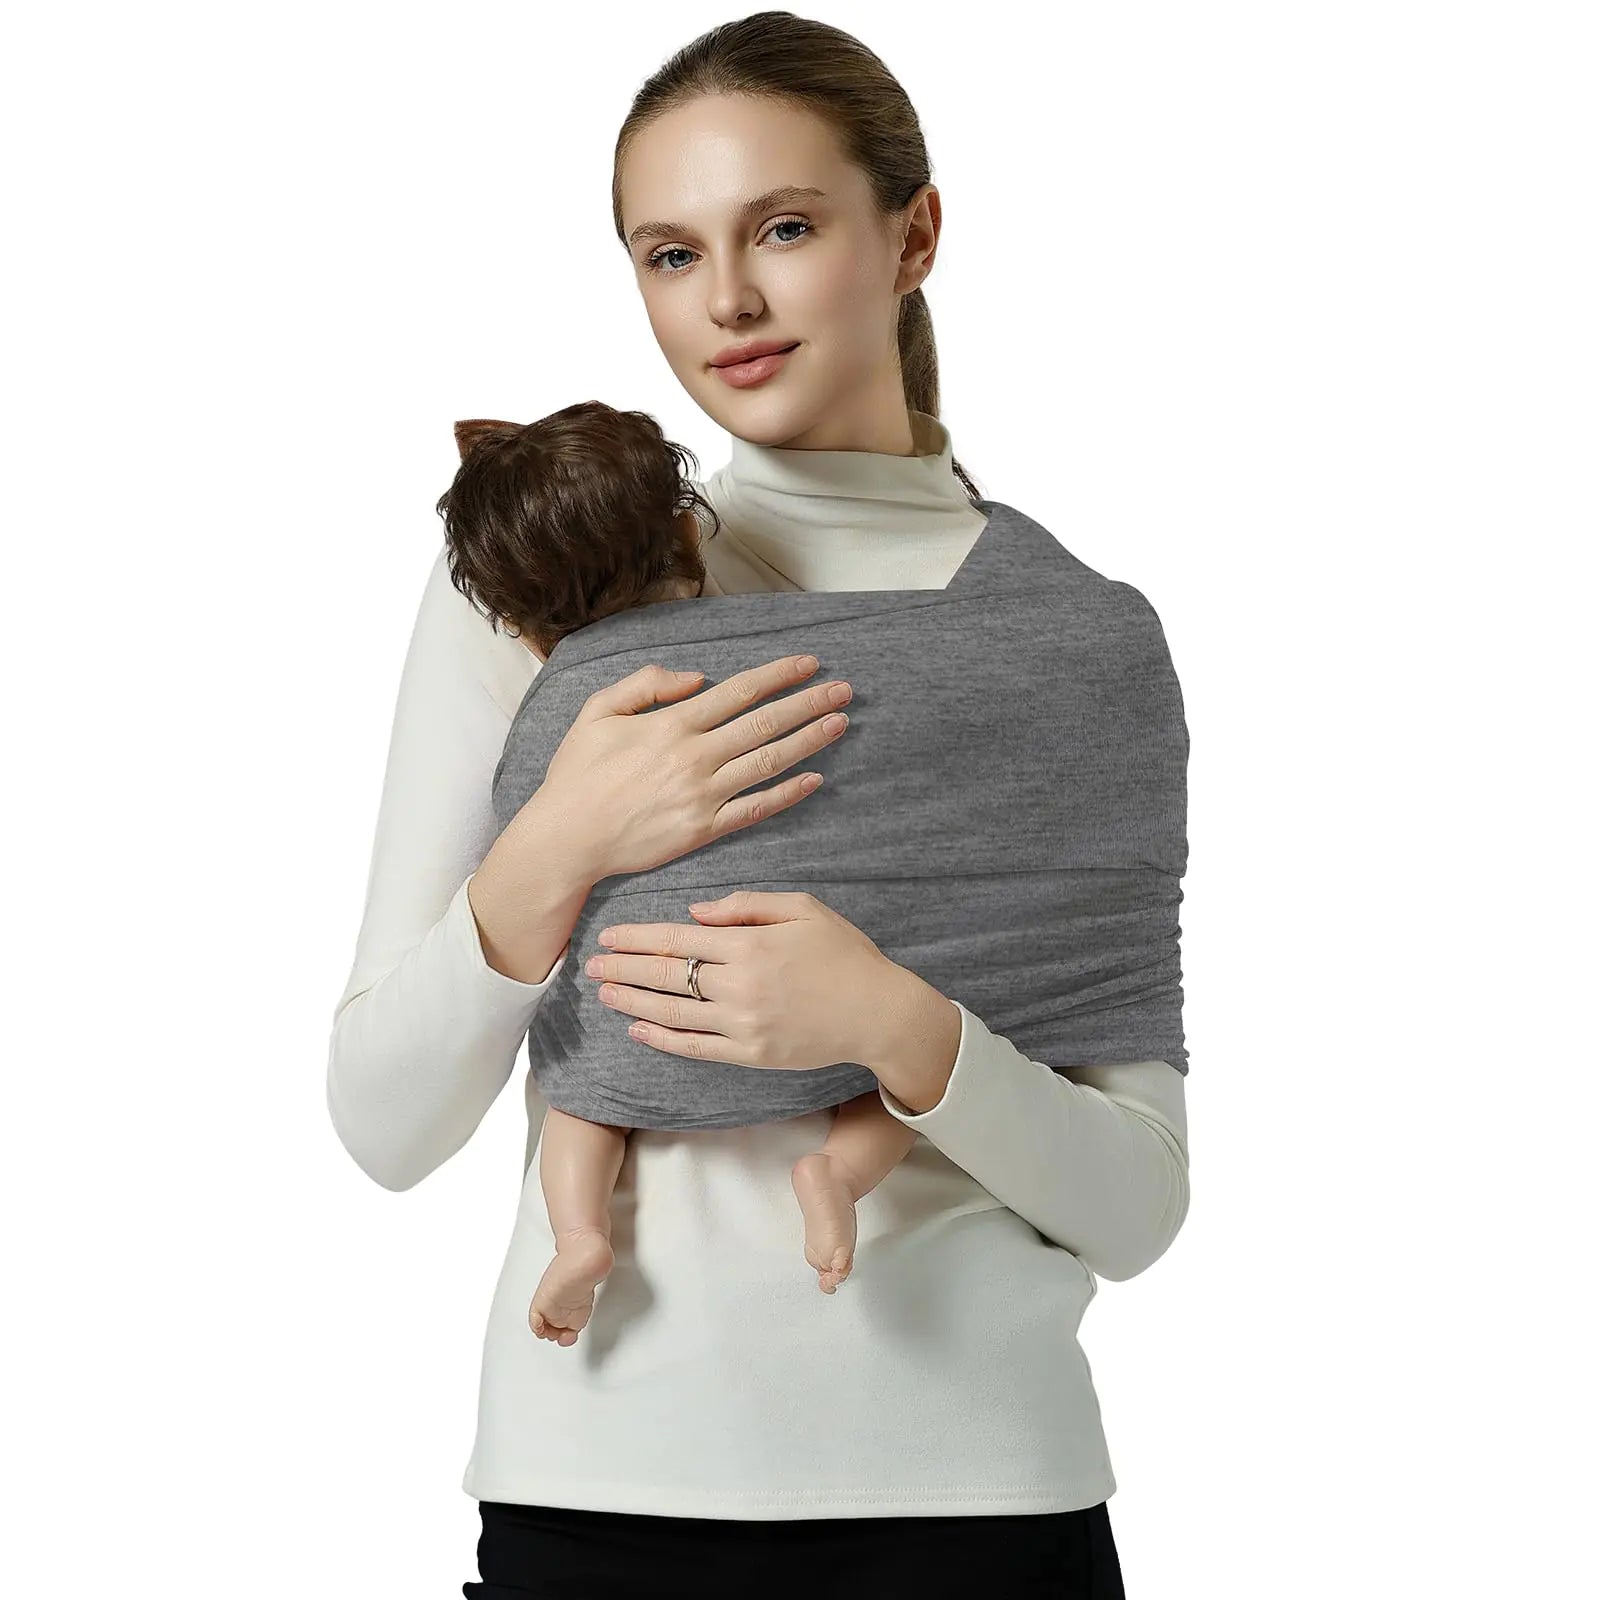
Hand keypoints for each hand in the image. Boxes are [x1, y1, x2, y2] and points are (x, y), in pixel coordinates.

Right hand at [540, 656, 853, 881]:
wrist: (567, 837)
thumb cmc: (577, 774)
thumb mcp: (598, 711)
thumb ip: (646, 684)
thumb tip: (697, 679)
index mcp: (671, 724)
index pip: (739, 692)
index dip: (779, 675)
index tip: (810, 663)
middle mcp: (694, 757)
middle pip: (765, 723)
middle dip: (809, 703)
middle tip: (843, 688)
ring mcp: (703, 796)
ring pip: (768, 763)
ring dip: (809, 741)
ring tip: (840, 723)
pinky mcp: (704, 831)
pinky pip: (756, 810)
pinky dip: (788, 794)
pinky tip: (815, 779)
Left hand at [582, 890, 901, 1073]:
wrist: (878, 1012)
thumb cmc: (844, 954)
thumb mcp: (803, 908)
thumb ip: (746, 905)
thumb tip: (694, 913)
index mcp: (750, 944)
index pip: (678, 939)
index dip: (638, 937)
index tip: (609, 935)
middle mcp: (740, 986)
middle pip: (666, 976)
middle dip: (624, 967)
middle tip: (591, 965)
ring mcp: (744, 1024)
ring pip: (672, 1013)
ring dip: (633, 1001)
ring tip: (605, 992)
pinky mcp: (751, 1055)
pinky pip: (695, 1048)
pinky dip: (662, 1039)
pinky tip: (638, 1028)